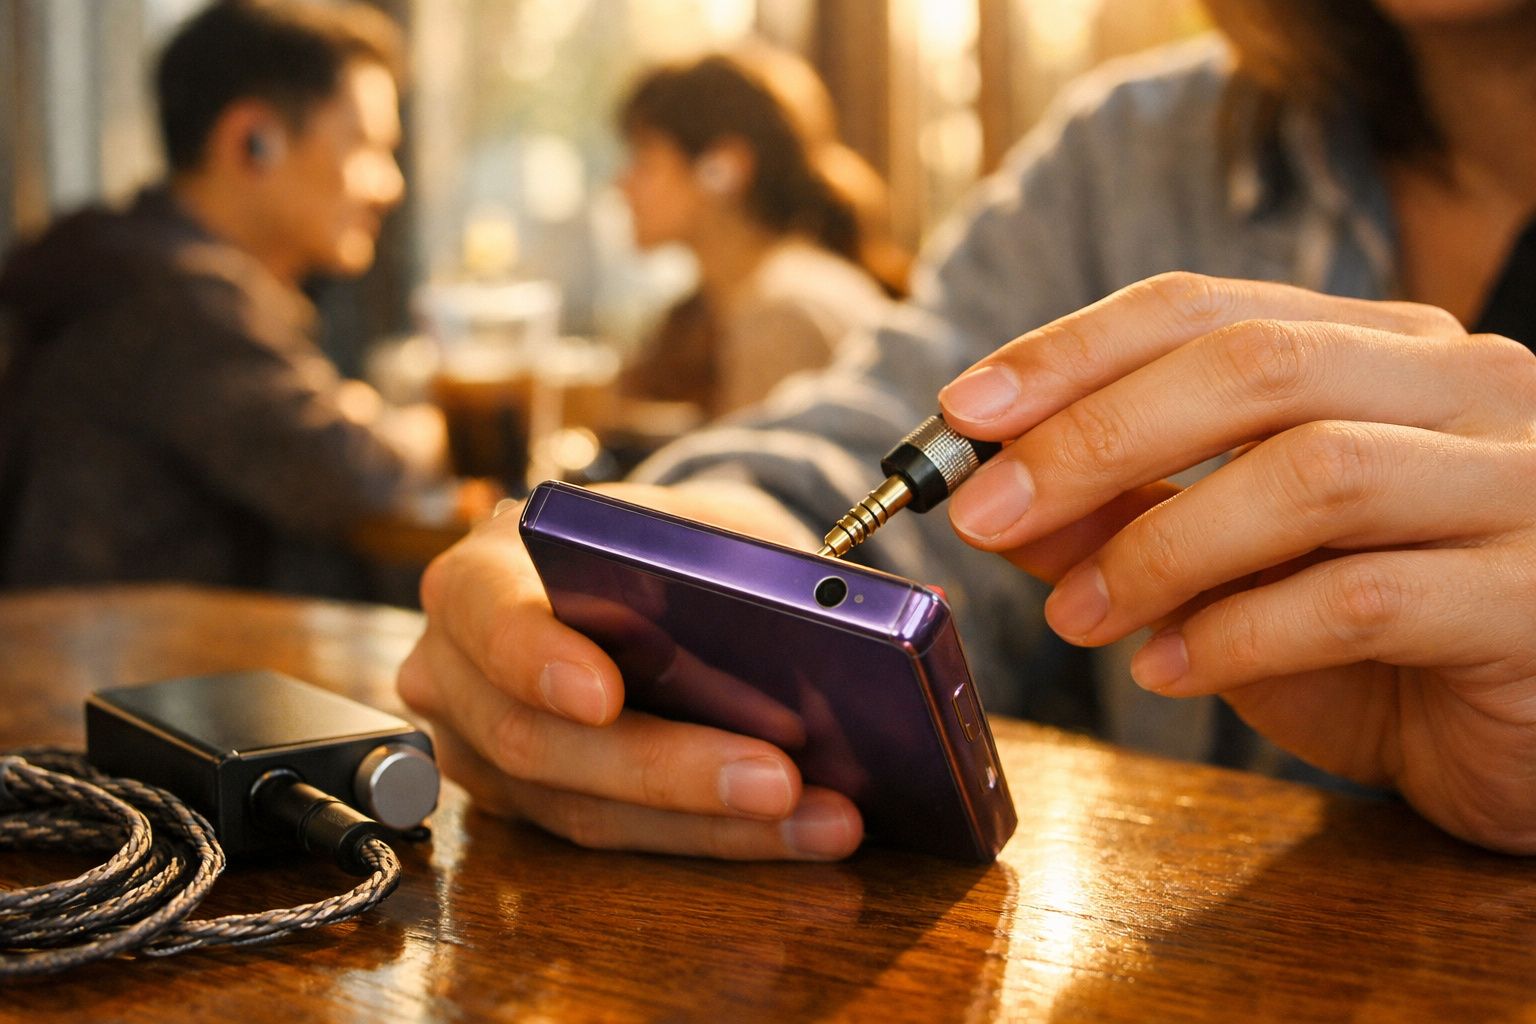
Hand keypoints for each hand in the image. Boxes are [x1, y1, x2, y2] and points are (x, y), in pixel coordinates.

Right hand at [396, 481, 862, 858]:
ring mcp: (482, 750)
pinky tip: (802, 830)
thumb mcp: (690, 524)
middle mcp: (456, 670)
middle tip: (777, 779)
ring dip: (714, 821)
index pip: (484, 614)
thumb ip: (716, 560)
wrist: (651, 574)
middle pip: (536, 740)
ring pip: (584, 809)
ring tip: (821, 818)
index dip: (535, 657)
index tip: (603, 693)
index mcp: (478, 576)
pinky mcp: (531, 809)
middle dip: (667, 769)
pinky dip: (718, 835)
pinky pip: (621, 837)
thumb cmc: (664, 544)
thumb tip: (805, 609)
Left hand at [938, 272, 1535, 852]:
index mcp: (1383, 347)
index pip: (1206, 308)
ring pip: (1309, 473)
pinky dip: (1236, 635)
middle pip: (1252, 365)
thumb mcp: (1231, 568)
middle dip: (1092, 437)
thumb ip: (1125, 515)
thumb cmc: (1380, 640)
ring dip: (1158, 546)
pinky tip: (1166, 671)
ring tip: (1075, 617)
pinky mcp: (1535, 597)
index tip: (962, 409)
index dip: (1073, 351)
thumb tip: (994, 492)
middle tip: (985, 512)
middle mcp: (1464, 384)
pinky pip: (1360, 598)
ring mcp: (1518, 483)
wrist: (1530, 739)